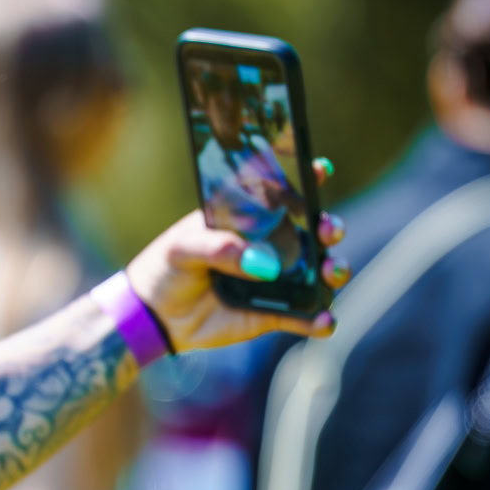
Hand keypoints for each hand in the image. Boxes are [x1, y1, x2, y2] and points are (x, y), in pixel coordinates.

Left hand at [127, 161, 348, 353]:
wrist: (155, 315)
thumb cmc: (166, 268)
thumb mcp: (183, 248)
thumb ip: (217, 248)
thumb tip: (260, 263)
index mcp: (249, 219)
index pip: (283, 194)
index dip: (307, 180)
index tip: (321, 168)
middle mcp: (271, 245)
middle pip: (313, 232)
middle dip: (329, 227)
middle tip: (327, 230)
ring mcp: (277, 280)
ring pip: (318, 274)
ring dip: (333, 270)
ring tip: (330, 272)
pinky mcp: (274, 313)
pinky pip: (304, 316)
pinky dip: (319, 319)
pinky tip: (324, 320)